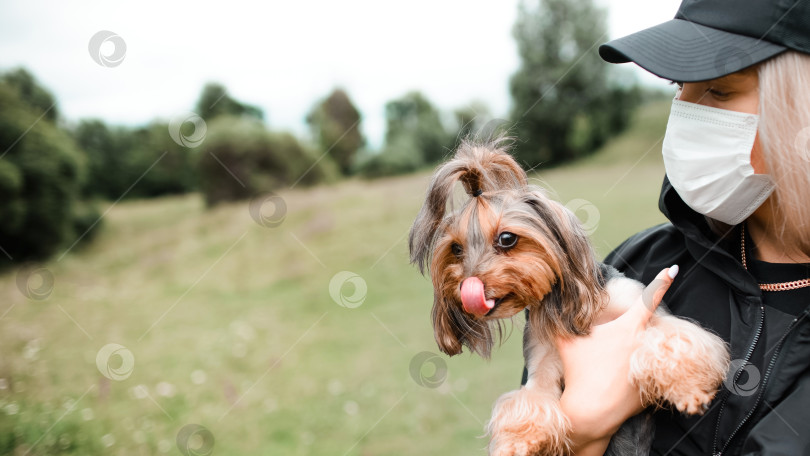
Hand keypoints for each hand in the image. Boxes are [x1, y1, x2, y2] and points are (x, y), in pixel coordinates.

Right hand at [555, 266, 677, 454]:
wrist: (591, 411)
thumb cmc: (579, 372)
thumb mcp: (567, 340)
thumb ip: (560, 318)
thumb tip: (546, 298)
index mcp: (629, 328)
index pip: (649, 298)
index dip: (662, 281)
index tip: (673, 268)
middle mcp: (646, 343)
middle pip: (647, 326)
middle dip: (632, 331)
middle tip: (608, 349)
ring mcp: (653, 365)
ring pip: (646, 351)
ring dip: (632, 356)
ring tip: (610, 370)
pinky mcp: (655, 385)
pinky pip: (646, 374)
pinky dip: (634, 377)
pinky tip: (616, 387)